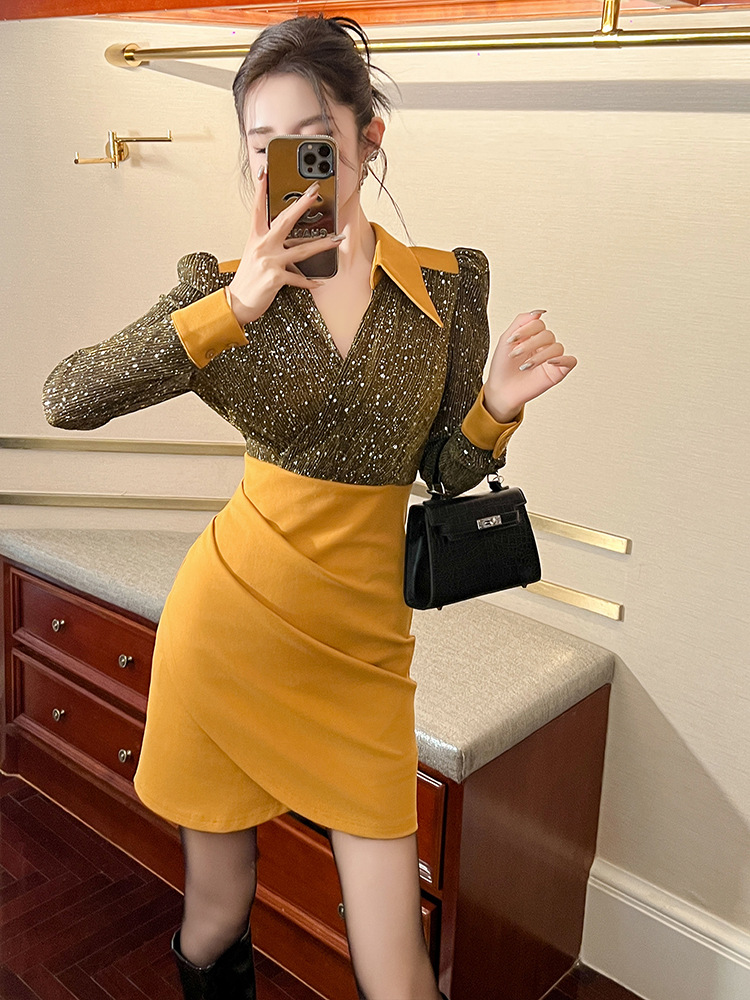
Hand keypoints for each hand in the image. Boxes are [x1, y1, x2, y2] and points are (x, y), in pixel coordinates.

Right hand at [226, 167, 343, 325]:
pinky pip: (298, 278)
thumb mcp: (254, 256)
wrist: (237, 302)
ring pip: (301, 250)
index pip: (258, 209)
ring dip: (322, 245)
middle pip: (285, 221)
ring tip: (337, 240)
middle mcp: (262, 246)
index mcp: (255, 238)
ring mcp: (269, 261)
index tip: (265, 172)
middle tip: (315, 193)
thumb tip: (290, 237)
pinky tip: (320, 282)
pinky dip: (309, 282)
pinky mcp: (275, 278)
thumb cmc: (248, 279)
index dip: (260, 190)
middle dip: (302, 205)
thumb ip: (270, 244)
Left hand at [483, 310, 577, 422]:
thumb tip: (538, 312)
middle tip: (516, 354)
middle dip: (530, 344)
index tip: (512, 340)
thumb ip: (521, 321)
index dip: (526, 329)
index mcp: (532, 337)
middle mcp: (543, 347)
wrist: (501, 390)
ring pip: (557, 347)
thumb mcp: (506, 339)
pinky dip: (563, 359)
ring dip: (540, 355)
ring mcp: (551, 359)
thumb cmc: (502, 367)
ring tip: (525, 365)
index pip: (539, 324)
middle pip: (548, 335)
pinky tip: (549, 363)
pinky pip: (571, 361)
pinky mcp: (557, 372)